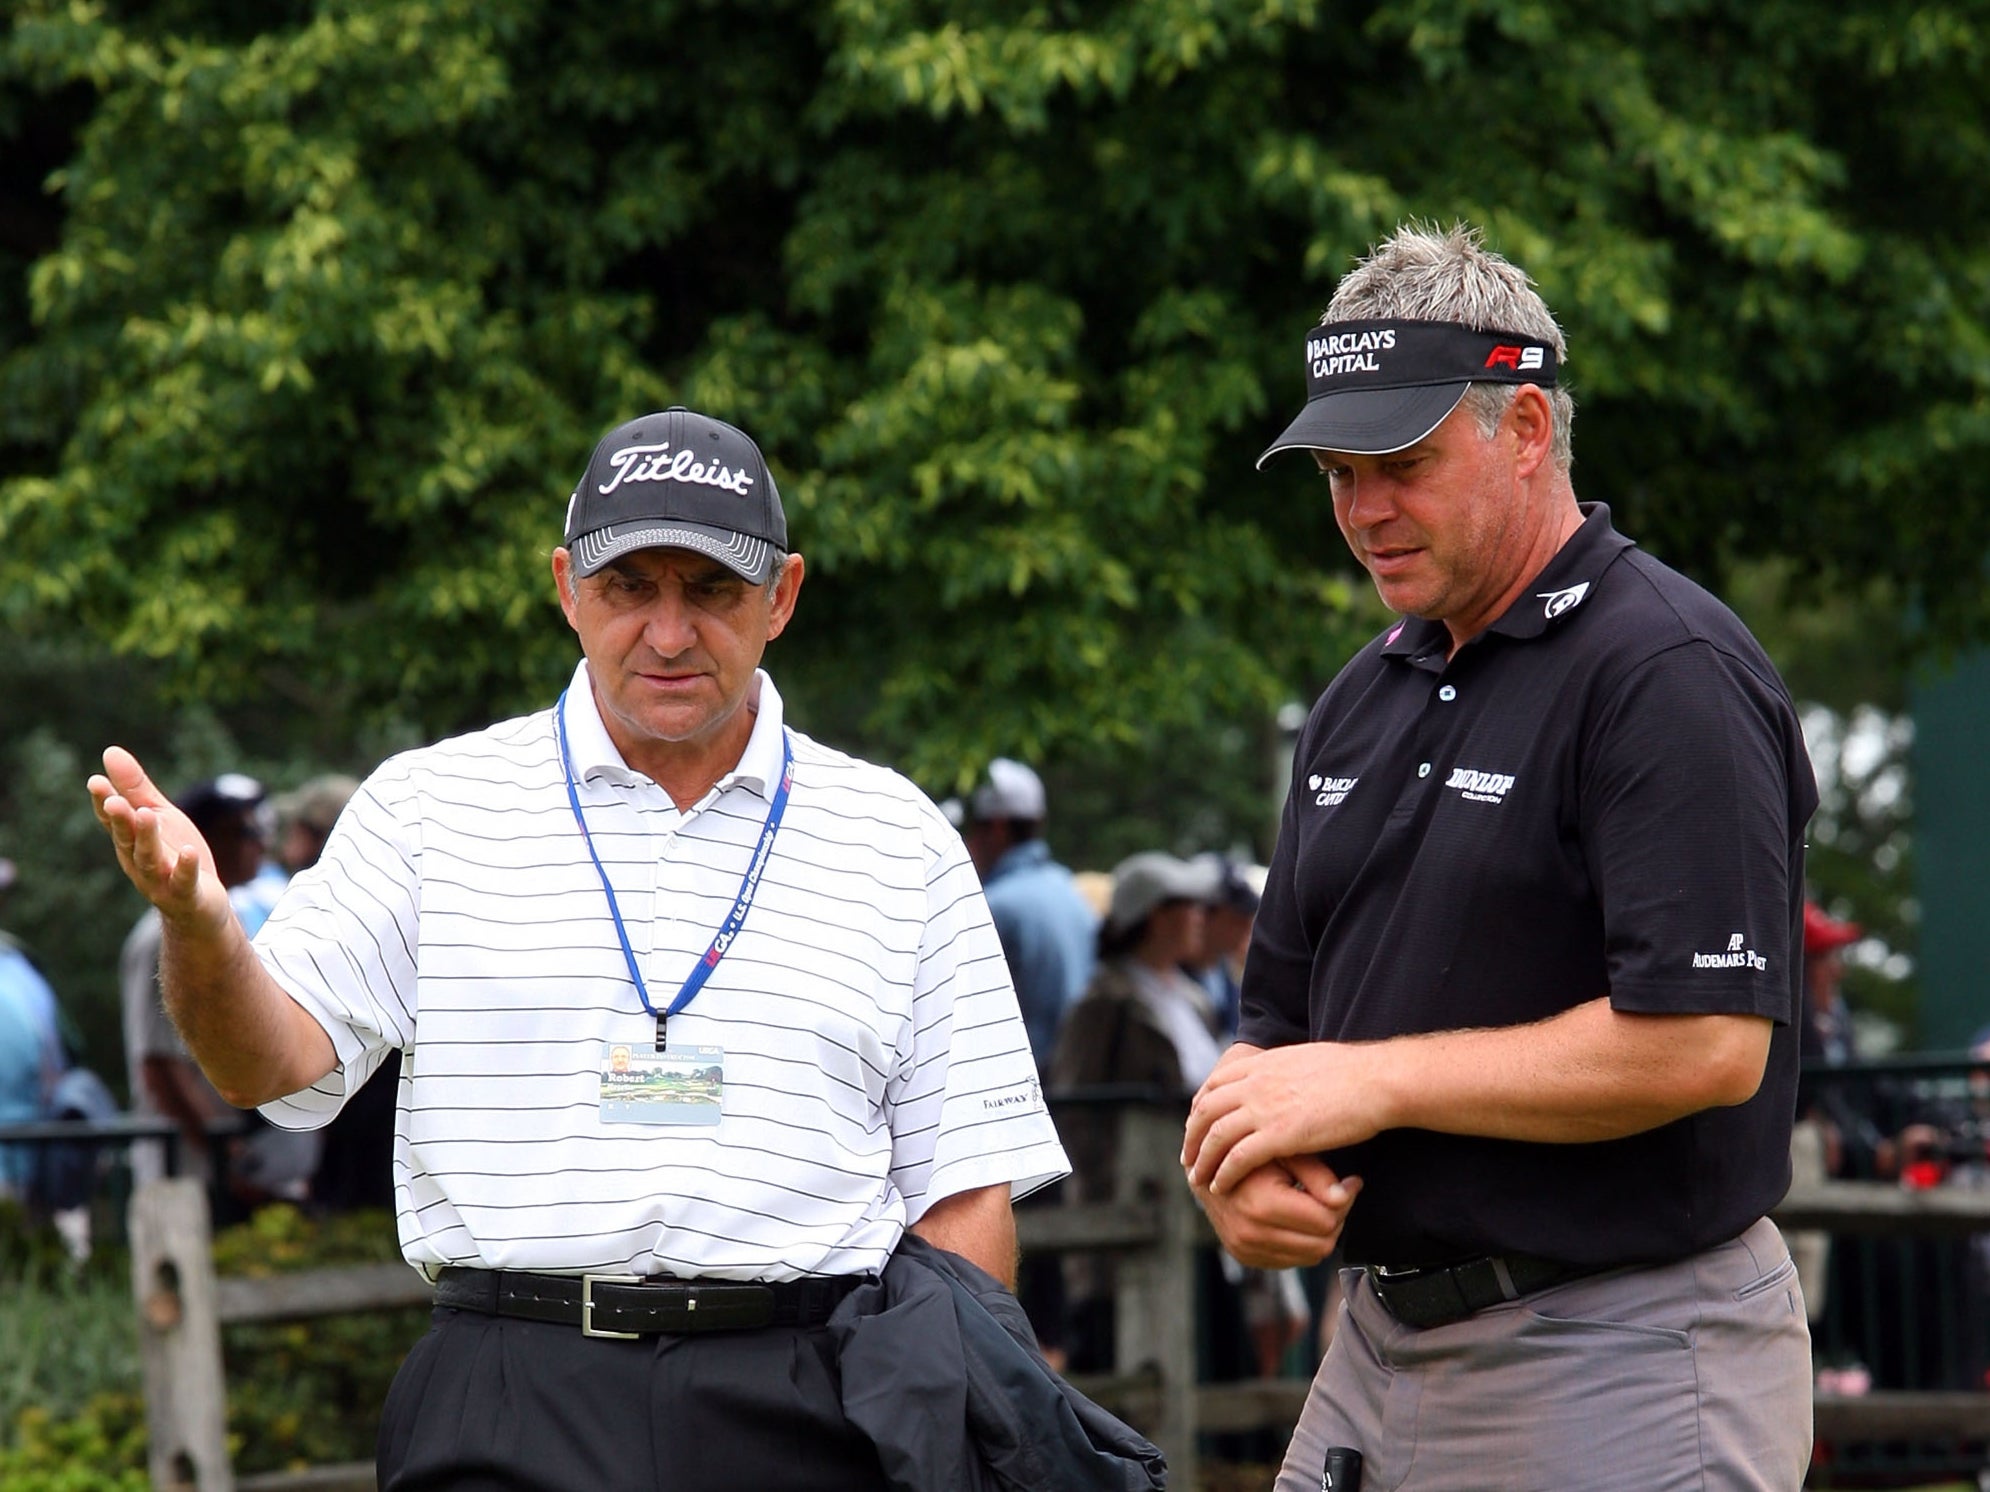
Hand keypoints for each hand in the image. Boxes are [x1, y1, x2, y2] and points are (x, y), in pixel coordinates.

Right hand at [88, 747, 230, 929]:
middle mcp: (139, 861)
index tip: (95, 781)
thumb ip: (136, 789)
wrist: (200, 905)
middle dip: (120, 821)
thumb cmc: (175, 856)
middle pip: (127, 839)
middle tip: (115, 801)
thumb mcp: (159, 816)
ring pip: (150, 859)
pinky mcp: (186, 894)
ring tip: (147, 815)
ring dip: (147, 838)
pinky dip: (185, 868)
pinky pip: (184, 882)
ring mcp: (161, 881)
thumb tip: (110, 751)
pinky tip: (189, 852)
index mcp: (130, 841)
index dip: (104, 802)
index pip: (112, 820)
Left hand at [1183, 1042, 1388, 1195]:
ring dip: (1202, 1159)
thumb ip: (1282, 1070)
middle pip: (1207, 1110)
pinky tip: (1221, 1186)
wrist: (1375, 1080)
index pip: (1215, 1084)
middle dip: (1193, 1135)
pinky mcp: (1279, 1134)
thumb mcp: (1304, 1060)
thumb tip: (1280, 1076)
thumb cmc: (1352, 1073)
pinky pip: (1238, 1158)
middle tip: (1188, 1155)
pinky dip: (1224, 1173)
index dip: (1201, 1106)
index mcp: (1262, 1064)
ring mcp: (1264, 1108)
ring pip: (1216, 1136)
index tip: (1197, 1125)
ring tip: (1196, 1177)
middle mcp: (1256, 1083)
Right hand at [1190, 1155, 1360, 1268]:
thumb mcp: (1283, 1151)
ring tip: (1315, 1203)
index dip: (1344, 1200)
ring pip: (1311, 1256)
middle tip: (1334, 1193)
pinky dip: (1302, 1241)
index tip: (1349, 1182)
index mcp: (1261, 1205)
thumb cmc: (1248, 1151)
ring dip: (1320, 1232)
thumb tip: (1347, 1194)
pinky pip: (1292, 1260)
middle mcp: (1251, 1233)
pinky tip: (1296, 1217)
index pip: (1326, 1221)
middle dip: (1335, 1218)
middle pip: (1322, 1243)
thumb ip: (1317, 1175)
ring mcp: (1246, 1249)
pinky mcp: (1246, 1257)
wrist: (1202, 1166)